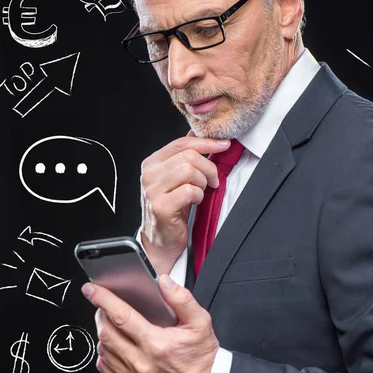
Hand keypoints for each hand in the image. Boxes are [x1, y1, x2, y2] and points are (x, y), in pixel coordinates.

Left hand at [82, 274, 219, 372]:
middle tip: (103, 305)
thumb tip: (163, 282)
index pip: (121, 316)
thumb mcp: (200, 321)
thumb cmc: (203, 355)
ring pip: (103, 351)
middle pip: (106, 333)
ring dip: (102, 333)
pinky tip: (113, 344)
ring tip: (110, 322)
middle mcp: (142, 363)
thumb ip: (181, 298)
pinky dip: (104, 353)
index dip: (103, 300)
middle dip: (100, 314)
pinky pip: (106, 369)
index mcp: (156, 343)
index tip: (92, 290)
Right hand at [140, 132, 229, 272]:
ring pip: (190, 171)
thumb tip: (196, 132)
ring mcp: (152, 191)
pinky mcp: (160, 207)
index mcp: (152, 163)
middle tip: (213, 181)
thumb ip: (184, 155)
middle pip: (188, 156)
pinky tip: (194, 202)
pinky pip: (190, 191)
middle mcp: (149, 174)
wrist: (161, 239)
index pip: (181, 143)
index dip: (206, 143)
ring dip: (203, 183)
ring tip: (200, 192)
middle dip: (209, 168)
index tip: (224, 145)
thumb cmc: (172, 207)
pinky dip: (199, 196)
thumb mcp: (177, 178)